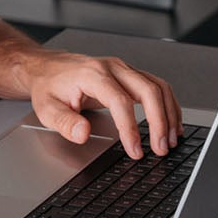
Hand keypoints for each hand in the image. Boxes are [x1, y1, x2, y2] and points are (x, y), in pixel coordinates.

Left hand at [20, 51, 182, 160]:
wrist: (47, 68)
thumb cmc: (48, 87)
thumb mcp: (47, 108)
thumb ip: (65, 122)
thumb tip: (83, 134)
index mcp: (93, 74)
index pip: (120, 101)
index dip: (131, 128)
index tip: (135, 150)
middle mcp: (113, 68)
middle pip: (148, 90)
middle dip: (159, 121)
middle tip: (161, 148)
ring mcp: (123, 69)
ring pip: (158, 87)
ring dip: (169, 113)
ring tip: (170, 139)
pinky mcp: (129, 75)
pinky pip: (156, 87)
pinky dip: (168, 105)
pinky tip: (171, 123)